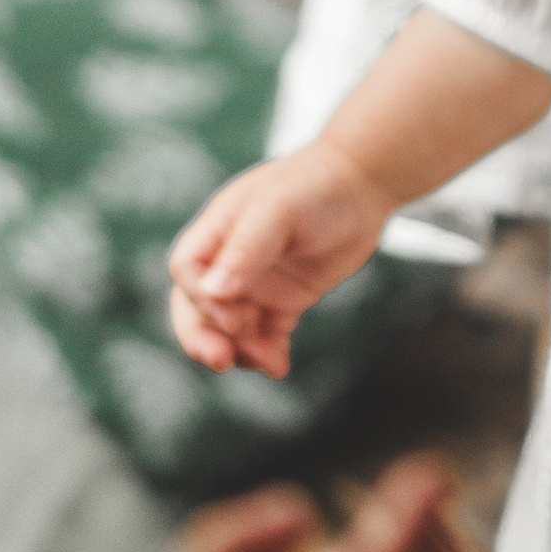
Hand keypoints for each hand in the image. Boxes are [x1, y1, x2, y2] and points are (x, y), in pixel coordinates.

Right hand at [168, 140, 391, 377]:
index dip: (201, 297)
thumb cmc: (316, 184)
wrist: (363, 185)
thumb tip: (212, 291)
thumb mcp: (279, 208)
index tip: (234, 309)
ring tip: (268, 361)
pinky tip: (280, 366)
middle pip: (197, 307)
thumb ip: (245, 248)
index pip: (187, 270)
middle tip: (222, 361)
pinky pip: (265, 336)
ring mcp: (257, 283)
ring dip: (240, 350)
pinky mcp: (284, 301)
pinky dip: (267, 354)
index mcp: (218, 230)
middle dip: (202, 337)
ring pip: (230, 329)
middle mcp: (231, 260)